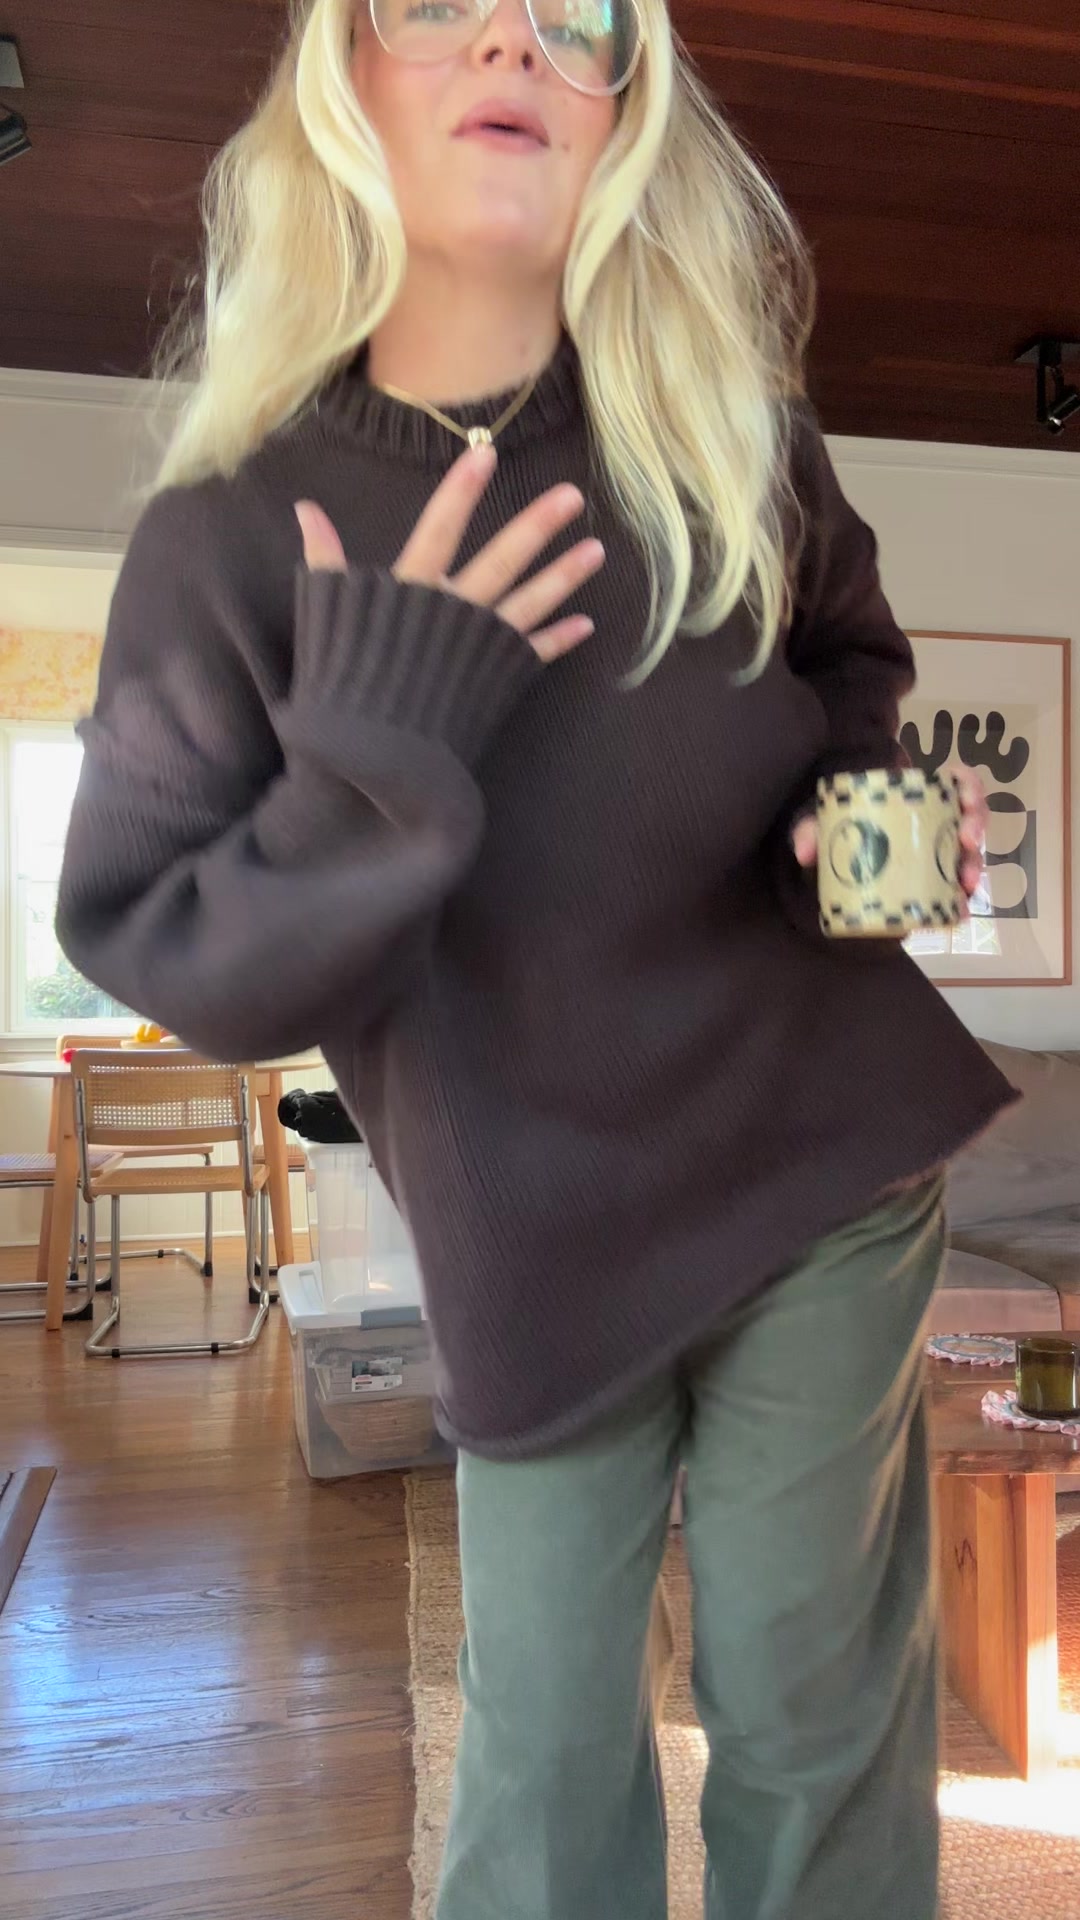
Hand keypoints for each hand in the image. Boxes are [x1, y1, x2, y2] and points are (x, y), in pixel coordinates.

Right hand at [295, 443, 603, 662]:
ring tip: (596, 550)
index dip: (461, 492)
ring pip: (528, 605)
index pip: (439, 531)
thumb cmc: (341, 684)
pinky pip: (532, 656)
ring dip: (564, 577)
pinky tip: (586, 623)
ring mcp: (478, 649)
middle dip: (536, 528)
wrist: (369, 758)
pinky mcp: (493, 681)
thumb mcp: (328, 615)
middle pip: (500, 563)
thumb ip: (326, 559)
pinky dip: (558, 640)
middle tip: (573, 496)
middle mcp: (452, 616)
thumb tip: (305, 507)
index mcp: (410, 594)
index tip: (486, 454)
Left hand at [792, 766, 988, 909]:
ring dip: (974, 867)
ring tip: (966, 884)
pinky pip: (957, 894)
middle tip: (966, 841)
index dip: (969, 785)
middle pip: (973, 816)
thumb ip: (810, 830)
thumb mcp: (823, 827)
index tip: (965, 799)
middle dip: (977, 825)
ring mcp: (940, 856)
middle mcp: (937, 824)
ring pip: (971, 855)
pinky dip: (961, 905)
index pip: (955, 781)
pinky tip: (960, 914)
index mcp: (917, 798)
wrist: (839, 876)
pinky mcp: (937, 887)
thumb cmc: (840, 836)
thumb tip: (804, 852)